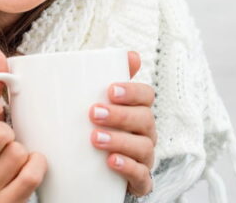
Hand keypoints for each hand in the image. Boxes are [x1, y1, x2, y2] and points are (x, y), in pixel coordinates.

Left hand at [89, 51, 156, 196]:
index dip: (133, 91)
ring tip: (95, 139)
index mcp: (137, 110)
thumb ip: (99, 78)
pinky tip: (111, 162)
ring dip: (120, 140)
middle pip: (145, 119)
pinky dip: (128, 167)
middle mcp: (145, 133)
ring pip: (144, 147)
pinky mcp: (139, 181)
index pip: (146, 95)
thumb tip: (127, 53)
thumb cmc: (93, 130)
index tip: (110, 90)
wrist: (89, 172)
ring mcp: (144, 157)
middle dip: (121, 115)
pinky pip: (142, 176)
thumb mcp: (92, 103)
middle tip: (93, 113)